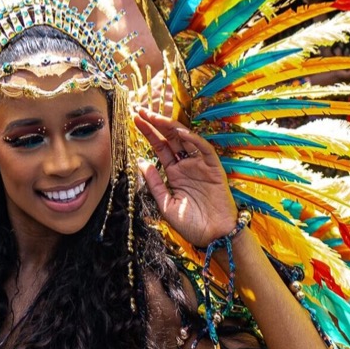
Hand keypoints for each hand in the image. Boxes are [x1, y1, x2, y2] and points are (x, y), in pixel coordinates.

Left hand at [135, 108, 236, 247]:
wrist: (214, 238)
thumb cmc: (191, 224)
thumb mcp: (165, 204)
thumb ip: (154, 184)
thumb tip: (140, 162)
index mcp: (174, 172)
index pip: (159, 147)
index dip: (148, 133)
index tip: (135, 119)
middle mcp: (186, 165)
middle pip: (169, 138)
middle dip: (155, 123)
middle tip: (140, 110)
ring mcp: (200, 166)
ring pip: (185, 139)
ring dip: (170, 126)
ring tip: (154, 116)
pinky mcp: (214, 170)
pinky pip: (204, 150)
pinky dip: (194, 140)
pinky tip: (180, 132)